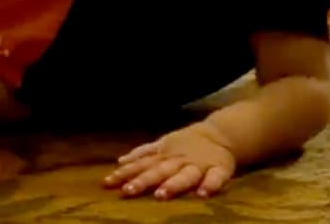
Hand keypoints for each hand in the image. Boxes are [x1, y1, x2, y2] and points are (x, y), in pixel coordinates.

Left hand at [103, 123, 235, 199]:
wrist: (220, 134)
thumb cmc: (186, 143)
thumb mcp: (162, 144)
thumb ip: (142, 153)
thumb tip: (119, 161)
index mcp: (165, 155)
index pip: (142, 164)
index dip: (126, 173)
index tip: (109, 183)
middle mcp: (179, 160)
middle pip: (159, 171)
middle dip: (144, 180)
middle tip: (129, 190)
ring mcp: (198, 165)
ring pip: (184, 175)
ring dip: (173, 184)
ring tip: (161, 195)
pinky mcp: (219, 169)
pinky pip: (215, 178)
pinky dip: (210, 185)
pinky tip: (203, 194)